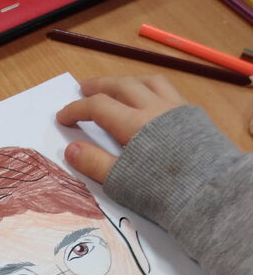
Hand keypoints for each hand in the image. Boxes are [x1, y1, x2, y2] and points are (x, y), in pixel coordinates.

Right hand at [56, 75, 186, 183]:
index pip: (98, 107)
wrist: (211, 192)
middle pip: (121, 86)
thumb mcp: (122, 182)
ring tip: (116, 86)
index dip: (76, 110)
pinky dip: (150, 88)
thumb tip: (70, 149)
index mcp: (134, 124)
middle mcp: (154, 108)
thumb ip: (95, 163)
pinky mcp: (192, 116)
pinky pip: (167, 90)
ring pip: (147, 82)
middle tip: (83, 88)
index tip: (62, 117)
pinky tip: (149, 98)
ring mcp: (176, 109)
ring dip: (126, 81)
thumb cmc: (163, 191)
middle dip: (99, 86)